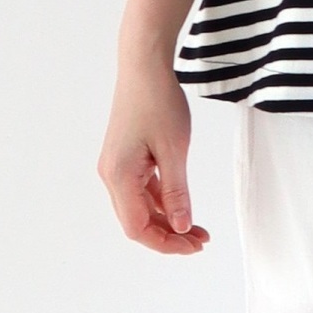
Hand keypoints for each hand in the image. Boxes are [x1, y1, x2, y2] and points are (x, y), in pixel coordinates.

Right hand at [99, 62, 208, 254]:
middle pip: (137, 222)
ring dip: (167, 222)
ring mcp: (117, 167)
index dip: (165, 243)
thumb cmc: (157, 101)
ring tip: (198, 229)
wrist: (144, 67)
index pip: (137, 227)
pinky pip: (142, 192)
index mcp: (118, 175)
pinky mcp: (126, 160)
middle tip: (201, 240)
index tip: (193, 246)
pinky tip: (183, 208)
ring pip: (140, 209)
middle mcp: (112, 175)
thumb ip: (176, 193)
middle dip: (169, 236)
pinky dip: (163, 204)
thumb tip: (182, 227)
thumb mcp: (174, 151)